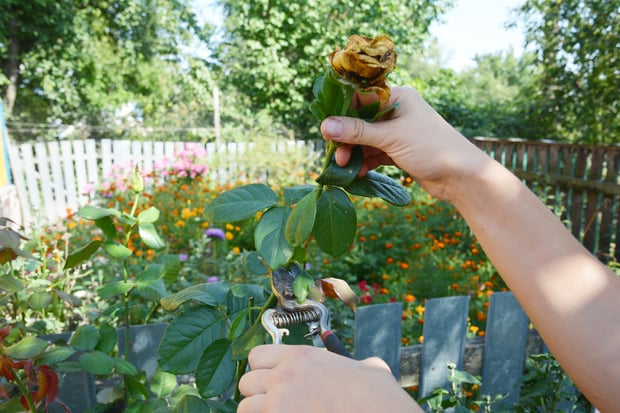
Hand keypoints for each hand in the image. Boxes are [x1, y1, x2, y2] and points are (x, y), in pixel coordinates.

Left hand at [238, 344, 421, 412]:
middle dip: (257, 394)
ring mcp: (279, 405)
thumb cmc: (376, 395)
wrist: (380, 412)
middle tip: (274, 403)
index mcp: (300, 357)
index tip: (271, 379)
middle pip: (245, 382)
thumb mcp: (366, 368)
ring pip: (245, 408)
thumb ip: (355, 365)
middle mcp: (284, 377)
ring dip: (258, 412)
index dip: (262, 369)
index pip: (257, 356)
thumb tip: (367, 367)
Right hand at [320, 87, 489, 201]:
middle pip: (360, 121)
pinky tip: (358, 173)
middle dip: (346, 138)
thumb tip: (325, 125)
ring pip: (366, 140)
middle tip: (335, 155)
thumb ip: (357, 131)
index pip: (360, 98)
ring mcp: (399, 132)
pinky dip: (366, 162)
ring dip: (354, 153)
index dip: (341, 113)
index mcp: (398, 97)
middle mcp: (397, 111)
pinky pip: (375, 153)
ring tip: (344, 167)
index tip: (326, 129)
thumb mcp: (391, 137)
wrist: (462, 177)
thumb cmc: (431, 148)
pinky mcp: (400, 151)